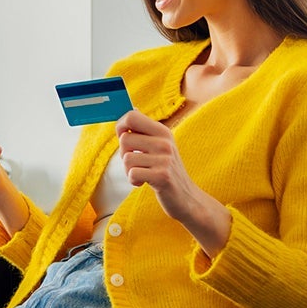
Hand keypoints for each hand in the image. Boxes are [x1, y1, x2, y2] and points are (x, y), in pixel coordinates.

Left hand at [115, 111, 230, 254]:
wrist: (186, 197)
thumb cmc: (165, 170)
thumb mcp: (159, 146)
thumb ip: (144, 131)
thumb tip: (130, 110)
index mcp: (162, 131)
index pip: (132, 116)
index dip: (120, 126)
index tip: (122, 137)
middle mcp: (164, 142)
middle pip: (124, 139)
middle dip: (124, 154)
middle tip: (137, 163)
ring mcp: (165, 159)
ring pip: (126, 158)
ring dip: (129, 170)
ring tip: (143, 173)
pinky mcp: (162, 176)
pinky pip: (132, 173)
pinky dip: (134, 181)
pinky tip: (144, 182)